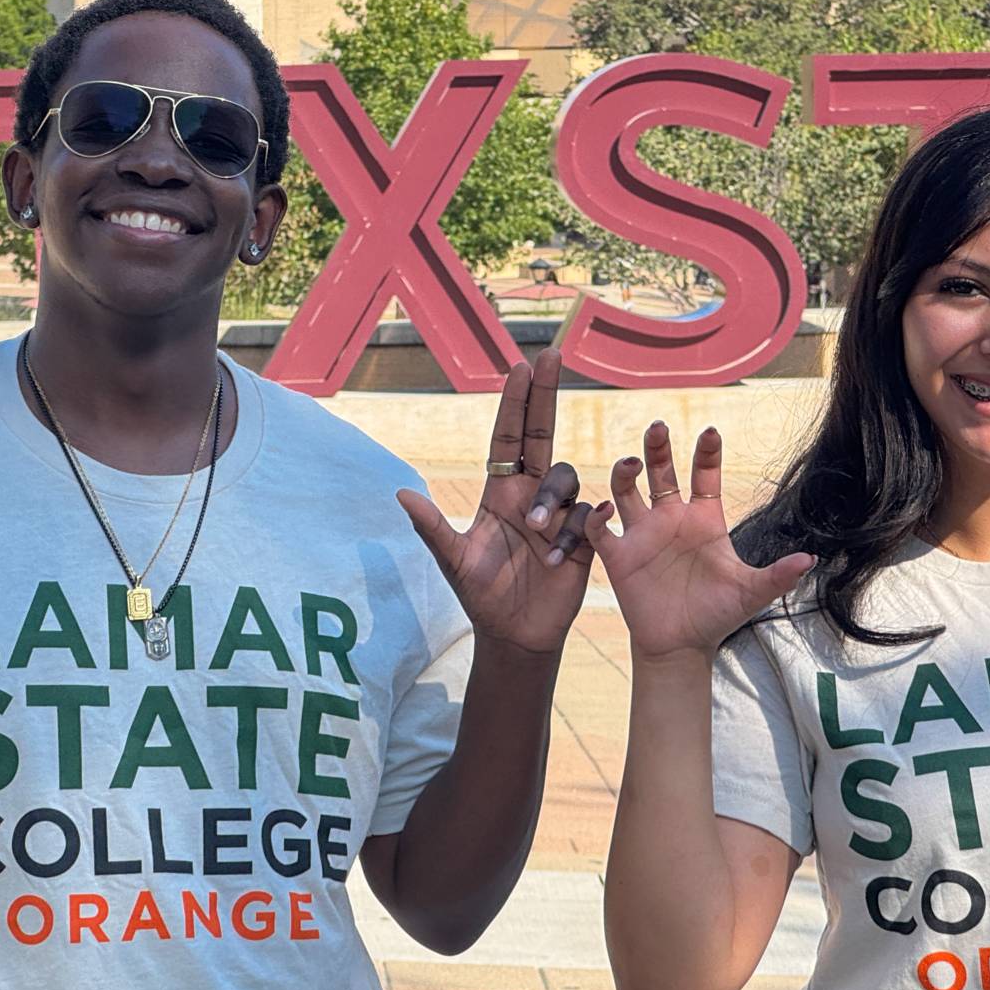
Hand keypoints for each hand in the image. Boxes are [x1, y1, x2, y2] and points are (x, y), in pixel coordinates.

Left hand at [397, 351, 596, 655]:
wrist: (514, 633)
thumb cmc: (481, 595)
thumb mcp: (453, 561)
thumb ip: (431, 527)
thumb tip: (401, 495)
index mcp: (498, 492)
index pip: (508, 437)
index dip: (515, 403)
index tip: (520, 367)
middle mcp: (530, 493)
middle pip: (541, 433)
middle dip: (546, 394)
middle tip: (552, 355)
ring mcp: (558, 513)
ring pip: (565, 478)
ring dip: (551, 499)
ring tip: (537, 533)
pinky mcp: (583, 537)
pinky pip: (588, 516)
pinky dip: (575, 531)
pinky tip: (559, 555)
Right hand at [584, 422, 812, 662]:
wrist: (682, 646)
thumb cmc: (717, 615)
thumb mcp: (750, 593)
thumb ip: (777, 575)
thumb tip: (810, 560)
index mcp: (704, 520)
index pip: (704, 475)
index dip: (707, 453)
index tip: (710, 431)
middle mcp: (671, 519)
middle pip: (661, 471)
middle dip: (657, 447)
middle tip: (658, 427)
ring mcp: (643, 535)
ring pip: (626, 489)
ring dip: (625, 472)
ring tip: (631, 463)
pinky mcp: (619, 556)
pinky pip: (600, 529)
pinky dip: (597, 515)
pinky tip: (606, 509)